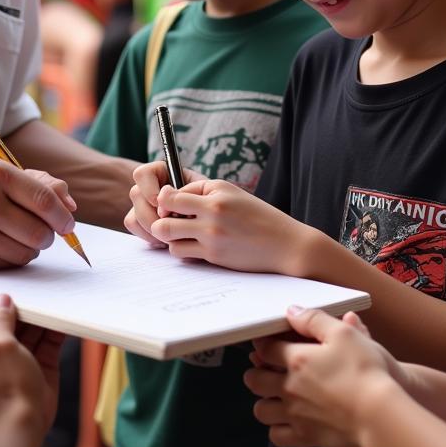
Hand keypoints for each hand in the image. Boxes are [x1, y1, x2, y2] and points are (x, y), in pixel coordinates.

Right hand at [0, 156, 77, 269]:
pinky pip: (4, 265)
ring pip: (25, 253)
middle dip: (47, 235)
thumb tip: (69, 204)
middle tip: (39, 231)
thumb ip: (36, 183)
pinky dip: (7, 258)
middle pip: (40, 233)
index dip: (63, 216)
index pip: (44, 200)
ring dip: (28, 248)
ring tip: (12, 236)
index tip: (68, 224)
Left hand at [0, 294, 64, 440]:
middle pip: (3, 322)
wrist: (25, 424)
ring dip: (39, 317)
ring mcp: (16, 358)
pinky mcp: (36, 364)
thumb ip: (0, 319)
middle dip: (18, 309)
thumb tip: (2, 300)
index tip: (2, 295)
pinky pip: (46, 341)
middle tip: (30, 293)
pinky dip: (54, 329)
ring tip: (50, 300)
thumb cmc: (4, 387)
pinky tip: (61, 316)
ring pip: (27, 329)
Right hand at [124, 160, 202, 246]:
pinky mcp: (140, 220)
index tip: (163, 204)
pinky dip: (148, 236)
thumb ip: (184, 194)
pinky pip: (134, 227)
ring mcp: (142, 204)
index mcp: (161, 172)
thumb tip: (163, 206)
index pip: (142, 174)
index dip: (149, 189)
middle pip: (135, 195)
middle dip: (152, 215)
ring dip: (152, 228)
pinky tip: (165, 240)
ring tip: (173, 235)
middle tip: (172, 226)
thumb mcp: (202, 192)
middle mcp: (148, 186)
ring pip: (133, 214)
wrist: (211, 220)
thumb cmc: (209, 201)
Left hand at [148, 178, 313, 273]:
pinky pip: (182, 253)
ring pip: (168, 236)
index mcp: (216, 191)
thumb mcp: (232, 193)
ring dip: (170, 236)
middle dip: (160, 219)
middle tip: (167, 221)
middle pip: (163, 216)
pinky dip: (182, 250)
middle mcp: (212, 211)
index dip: (166, 200)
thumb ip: (202, 192)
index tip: (170, 205)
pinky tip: (194, 246)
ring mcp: (212, 235)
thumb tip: (171, 199)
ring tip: (182, 234)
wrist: (285, 243)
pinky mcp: (214, 255)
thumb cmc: (257, 216)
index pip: (172, 193)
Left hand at [245, 308, 403, 446]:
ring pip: (261, 410)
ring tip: (274, 396)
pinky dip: (277, 429)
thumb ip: (314, 320)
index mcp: (296, 360)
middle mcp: (289, 388)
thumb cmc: (365, 371)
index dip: (262, 343)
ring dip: (264, 401)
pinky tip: (287, 421)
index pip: (265, 349)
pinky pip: (277, 437)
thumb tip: (292, 311)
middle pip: (255, 380)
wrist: (381, 415)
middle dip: (256, 372)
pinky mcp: (306, 438)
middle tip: (264, 368)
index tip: (265, 342)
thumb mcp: (343, 333)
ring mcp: (295, 415)